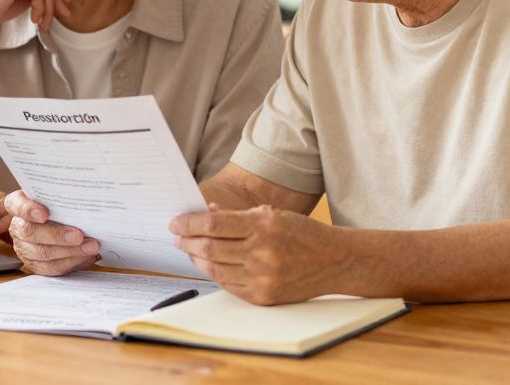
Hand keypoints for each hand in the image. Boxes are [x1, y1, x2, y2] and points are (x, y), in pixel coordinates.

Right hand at [4, 190, 99, 275]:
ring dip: (70, 251)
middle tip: (79, 236)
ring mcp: (23, 248)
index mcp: (17, 204)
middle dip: (57, 235)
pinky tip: (86, 256)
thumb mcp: (54, 196)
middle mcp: (17, 227)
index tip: (44, 214)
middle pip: (31, 233)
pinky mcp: (34, 264)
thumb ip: (60, 197)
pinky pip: (51, 267)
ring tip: (90, 247)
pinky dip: (71, 262)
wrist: (52, 221)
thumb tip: (84, 199)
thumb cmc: (55, 205)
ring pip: (43, 253)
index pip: (17, 205)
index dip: (29, 210)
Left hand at [170, 203, 340, 304]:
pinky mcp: (263, 296)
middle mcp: (261, 252)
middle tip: (177, 236)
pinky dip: (213, 273)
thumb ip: (237, 216)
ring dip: (195, 258)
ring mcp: (262, 277)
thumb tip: (206, 214)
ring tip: (189, 249)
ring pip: (214, 268)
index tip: (175, 223)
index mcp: (263, 225)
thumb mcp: (272, 214)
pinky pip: (227, 285)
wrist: (333, 261)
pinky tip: (208, 264)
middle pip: (209, 247)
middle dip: (187, 241)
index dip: (188, 223)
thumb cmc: (301, 232)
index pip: (213, 225)